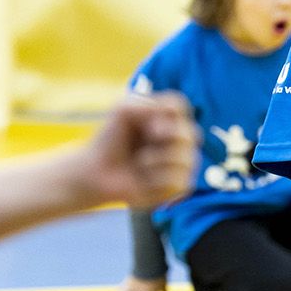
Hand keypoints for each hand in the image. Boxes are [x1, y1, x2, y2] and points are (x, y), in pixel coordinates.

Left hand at [82, 92, 200, 208]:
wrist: (98, 171)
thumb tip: (168, 115)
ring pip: (186, 159)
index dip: (165, 111)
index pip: (180, 106)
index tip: (147, 120)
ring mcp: (181, 163)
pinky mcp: (177, 186)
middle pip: (191, 134)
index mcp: (169, 117)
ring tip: (140, 162)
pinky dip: (155, 180)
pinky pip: (178, 182)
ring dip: (156, 159)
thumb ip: (146, 105)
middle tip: (148, 138)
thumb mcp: (122, 112)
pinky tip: (143, 179)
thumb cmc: (111, 139)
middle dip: (167, 136)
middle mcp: (180, 139)